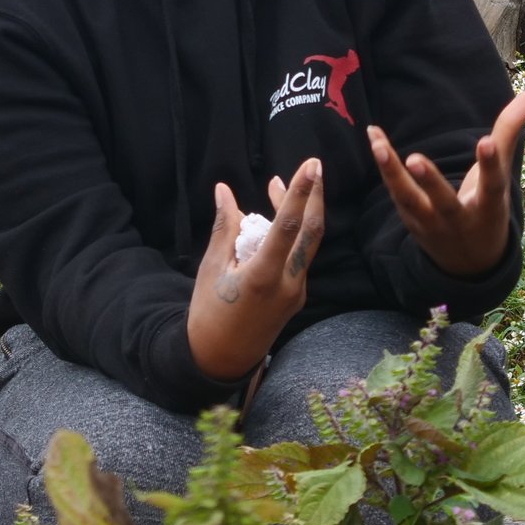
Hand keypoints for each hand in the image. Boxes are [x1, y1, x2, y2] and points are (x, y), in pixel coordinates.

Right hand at [185, 159, 325, 382]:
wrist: (220, 359)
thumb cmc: (209, 313)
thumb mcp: (211, 269)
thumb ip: (224, 228)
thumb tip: (223, 190)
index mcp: (264, 276)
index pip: (289, 226)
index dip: (300, 192)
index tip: (311, 166)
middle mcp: (288, 283)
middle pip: (312, 232)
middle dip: (315, 196)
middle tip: (315, 165)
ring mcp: (296, 291)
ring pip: (307, 244)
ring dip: (301, 213)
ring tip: (278, 185)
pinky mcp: (296, 296)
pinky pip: (298, 257)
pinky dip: (292, 235)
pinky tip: (275, 220)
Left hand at [368, 89, 524, 278]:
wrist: (469, 266)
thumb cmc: (487, 209)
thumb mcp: (501, 179)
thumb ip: (510, 133)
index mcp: (489, 207)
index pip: (492, 185)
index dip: (491, 165)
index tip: (486, 142)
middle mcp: (459, 219)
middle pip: (443, 201)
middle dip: (430, 182)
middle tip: (414, 158)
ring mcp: (431, 223)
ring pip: (409, 200)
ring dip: (392, 174)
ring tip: (378, 145)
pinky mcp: (410, 221)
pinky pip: (395, 192)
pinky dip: (384, 167)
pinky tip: (374, 137)